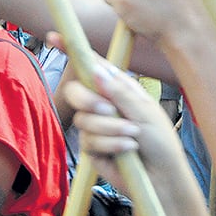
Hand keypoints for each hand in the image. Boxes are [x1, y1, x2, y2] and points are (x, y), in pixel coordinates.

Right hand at [60, 51, 184, 189]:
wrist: (161, 178)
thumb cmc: (160, 143)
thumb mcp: (145, 111)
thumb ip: (119, 92)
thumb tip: (96, 72)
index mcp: (118, 89)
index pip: (92, 66)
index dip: (72, 51)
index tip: (53, 37)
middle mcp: (103, 104)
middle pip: (76, 91)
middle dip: (90, 100)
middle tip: (108, 110)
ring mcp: (95, 125)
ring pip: (85, 119)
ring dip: (110, 128)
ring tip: (132, 137)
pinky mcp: (91, 147)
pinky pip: (89, 139)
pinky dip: (110, 143)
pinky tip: (126, 149)